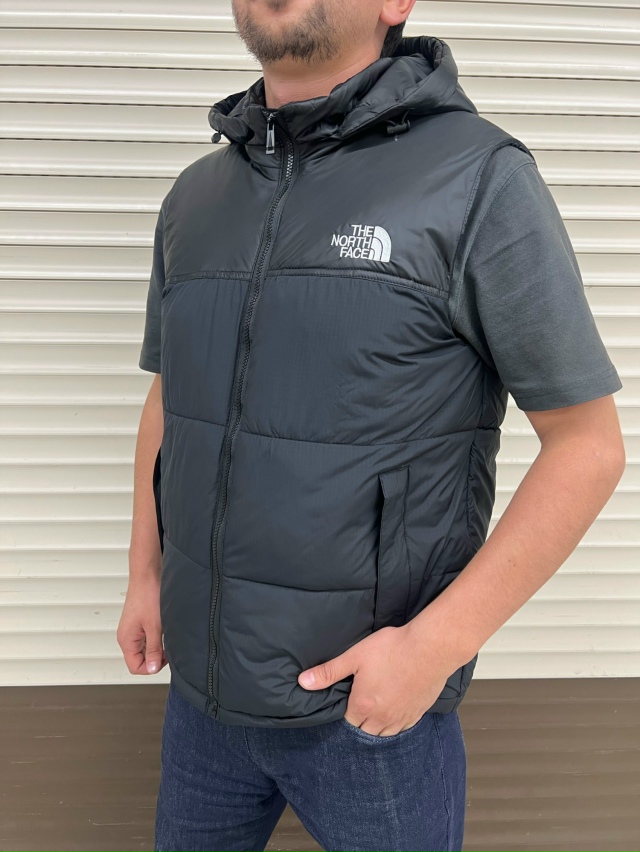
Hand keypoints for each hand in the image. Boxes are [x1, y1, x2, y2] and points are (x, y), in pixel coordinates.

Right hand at [117, 571, 167, 674]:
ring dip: (157, 647)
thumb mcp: (155, 626)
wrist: (148, 574)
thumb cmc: (148, 595)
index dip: (151, 667)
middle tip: (168, 648)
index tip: (164, 658)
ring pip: (144, 648)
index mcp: (126, 640)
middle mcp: (127, 636)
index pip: (135, 667)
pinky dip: (156, 638)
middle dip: (155, 657)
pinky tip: (165, 630)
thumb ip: (153, 649)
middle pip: (139, 659)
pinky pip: (147, 637)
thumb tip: (152, 668)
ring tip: (167, 637)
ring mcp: (133, 629)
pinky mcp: (139, 622)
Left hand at [297, 621, 454, 735]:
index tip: (349, 701)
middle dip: (360, 722)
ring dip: (378, 728)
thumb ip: (329, 672)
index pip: (348, 721)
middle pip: (365, 731)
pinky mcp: (418, 713)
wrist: (429, 648)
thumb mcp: (355, 656)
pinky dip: (397, 724)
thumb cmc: (391, 648)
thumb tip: (302, 682)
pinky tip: (396, 712)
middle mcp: (382, 718)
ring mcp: (402, 717)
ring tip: (376, 713)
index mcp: (363, 705)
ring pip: (385, 734)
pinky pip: (403, 728)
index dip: (347, 711)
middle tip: (361, 707)